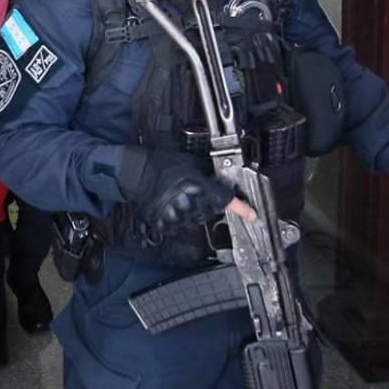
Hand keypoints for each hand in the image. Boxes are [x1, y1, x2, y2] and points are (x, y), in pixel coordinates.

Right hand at [117, 147, 250, 233]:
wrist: (136, 172)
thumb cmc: (162, 163)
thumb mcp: (191, 163)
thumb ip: (208, 176)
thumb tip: (221, 184)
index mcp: (199, 188)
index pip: (226, 200)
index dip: (241, 208)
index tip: (252, 215)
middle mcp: (190, 205)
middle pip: (211, 211)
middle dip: (207, 203)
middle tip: (194, 191)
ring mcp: (177, 216)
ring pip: (196, 220)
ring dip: (193, 211)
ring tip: (179, 197)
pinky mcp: (166, 223)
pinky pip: (180, 225)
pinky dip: (179, 217)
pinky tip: (171, 205)